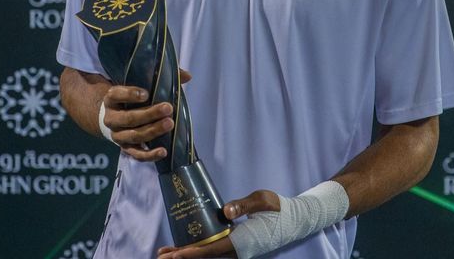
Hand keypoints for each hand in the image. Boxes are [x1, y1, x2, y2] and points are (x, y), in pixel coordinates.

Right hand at [101, 68, 191, 161]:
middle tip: (168, 108)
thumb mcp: (139, 85)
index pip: (116, 94)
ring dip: (152, 131)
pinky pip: (137, 155)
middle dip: (149, 114)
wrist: (115, 117)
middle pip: (128, 118)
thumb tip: (187, 76)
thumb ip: (161, 78)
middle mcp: (111, 118)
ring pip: (134, 136)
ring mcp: (117, 135)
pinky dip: (149, 155)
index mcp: (111, 99)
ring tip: (170, 124)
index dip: (130, 94)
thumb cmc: (132, 98)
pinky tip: (163, 151)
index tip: (147, 94)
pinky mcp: (125, 148)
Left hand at [156, 189, 280, 258]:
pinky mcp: (235, 245)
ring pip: (207, 255)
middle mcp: (237, 250)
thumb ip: (243, 205)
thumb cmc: (277, 208)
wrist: (292, 219)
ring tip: (166, 252)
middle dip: (181, 256)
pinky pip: (213, 250)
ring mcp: (236, 249)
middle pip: (204, 256)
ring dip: (186, 254)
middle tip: (161, 255)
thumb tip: (225, 212)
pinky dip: (197, 250)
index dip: (191, 253)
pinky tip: (184, 245)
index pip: (211, 249)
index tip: (174, 255)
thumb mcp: (262, 200)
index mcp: (242, 241)